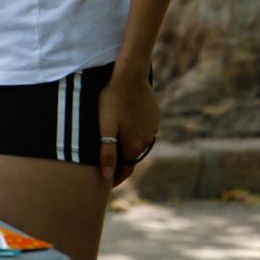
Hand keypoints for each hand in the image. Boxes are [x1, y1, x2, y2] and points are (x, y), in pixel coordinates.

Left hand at [97, 66, 158, 185]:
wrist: (130, 76)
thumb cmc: (112, 100)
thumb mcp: (105, 126)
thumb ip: (107, 152)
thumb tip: (107, 175)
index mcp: (134, 146)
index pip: (125, 170)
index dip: (115, 177)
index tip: (105, 184)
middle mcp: (146, 141)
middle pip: (131, 157)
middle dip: (120, 162)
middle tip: (107, 166)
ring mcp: (152, 128)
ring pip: (138, 142)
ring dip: (128, 145)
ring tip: (115, 145)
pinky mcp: (154, 116)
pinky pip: (143, 129)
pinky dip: (134, 131)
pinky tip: (125, 125)